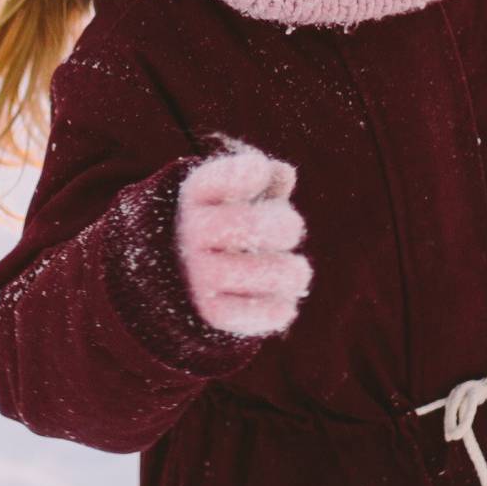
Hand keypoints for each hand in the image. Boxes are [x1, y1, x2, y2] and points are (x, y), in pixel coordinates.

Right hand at [176, 142, 311, 337]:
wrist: (188, 270)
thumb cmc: (230, 221)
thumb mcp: (241, 193)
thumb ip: (265, 181)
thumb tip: (284, 173)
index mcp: (197, 196)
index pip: (223, 178)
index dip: (251, 172)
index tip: (260, 174)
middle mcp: (190, 232)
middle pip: (249, 225)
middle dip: (285, 225)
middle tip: (292, 229)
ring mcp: (198, 273)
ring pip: (256, 273)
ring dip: (291, 272)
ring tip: (297, 271)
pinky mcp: (210, 311)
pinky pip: (249, 313)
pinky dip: (276, 309)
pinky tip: (285, 302)